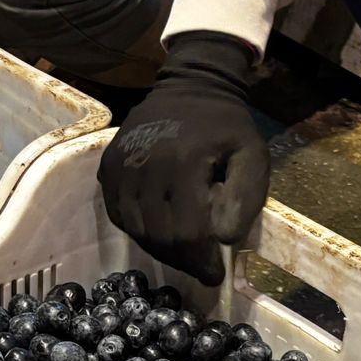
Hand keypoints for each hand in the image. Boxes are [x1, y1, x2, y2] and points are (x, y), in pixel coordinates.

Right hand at [98, 32, 270, 284]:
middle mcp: (144, 163)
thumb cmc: (227, 128)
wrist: (191, 85)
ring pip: (136, 230)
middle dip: (183, 260)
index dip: (201, 261)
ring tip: (184, 253)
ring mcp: (120, 165)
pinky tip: (160, 230)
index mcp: (184, 161)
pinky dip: (139, 230)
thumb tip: (224, 239)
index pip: (186, 231)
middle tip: (201, 268)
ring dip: (161, 250)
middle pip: (159, 235)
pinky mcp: (107, 167)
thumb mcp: (253, 156)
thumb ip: (245, 197)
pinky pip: (119, 215)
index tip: (215, 275)